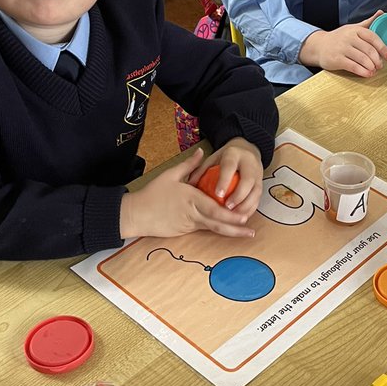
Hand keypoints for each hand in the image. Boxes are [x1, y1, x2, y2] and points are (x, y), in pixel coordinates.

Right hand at [119, 148, 256, 240]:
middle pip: (217, 224)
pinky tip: (226, 229)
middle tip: (250, 231)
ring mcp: (188, 225)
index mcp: (191, 199)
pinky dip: (214, 229)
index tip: (244, 216)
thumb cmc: (152, 194)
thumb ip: (189, 165)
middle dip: (235, 229)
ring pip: (211, 229)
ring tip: (244, 233)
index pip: (214, 209)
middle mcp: (192, 214)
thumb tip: (202, 152)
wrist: (135, 214)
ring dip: (228, 232)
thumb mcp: (170, 175)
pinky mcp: (184, 232)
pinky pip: (202, 229)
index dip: (230, 215)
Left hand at [190, 137, 263, 218]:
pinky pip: (258, 198)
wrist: (247, 150)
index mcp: (234, 154)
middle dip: (238, 196)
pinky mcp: (261, 184)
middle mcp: (249, 163)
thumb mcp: (212, 159)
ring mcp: (258, 174)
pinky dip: (251, 209)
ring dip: (246, 206)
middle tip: (227, 208)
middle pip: (248, 180)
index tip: (218, 195)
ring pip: (256, 191)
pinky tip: (241, 218)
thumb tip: (189, 185)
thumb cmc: (225, 158)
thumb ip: (201, 171)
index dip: (224, 181)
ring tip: (234, 217)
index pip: (230, 167)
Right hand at [298, 14, 386, 77]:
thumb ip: (368, 22)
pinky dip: (363, 71)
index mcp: (355, 29)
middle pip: (369, 50)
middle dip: (377, 60)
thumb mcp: (353, 28)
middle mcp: (349, 37)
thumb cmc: (339, 38)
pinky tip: (367, 74)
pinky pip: (353, 66)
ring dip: (371, 67)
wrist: (319, 46)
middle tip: (380, 65)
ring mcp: (342, 48)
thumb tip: (382, 13)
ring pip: (362, 59)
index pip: (373, 37)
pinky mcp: (337, 59)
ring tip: (374, 70)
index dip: (383, 47)